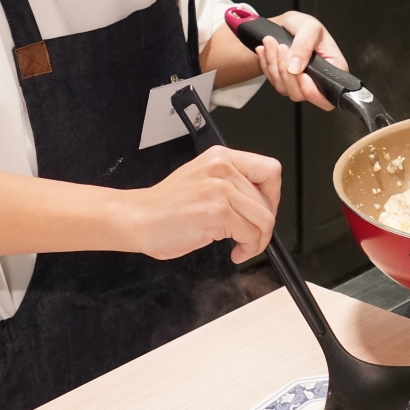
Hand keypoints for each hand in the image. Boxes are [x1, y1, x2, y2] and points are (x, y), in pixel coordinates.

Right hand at [125, 147, 280, 263]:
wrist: (137, 218)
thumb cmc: (165, 206)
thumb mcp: (202, 180)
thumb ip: (231, 183)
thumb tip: (261, 202)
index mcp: (221, 157)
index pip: (270, 170)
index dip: (273, 196)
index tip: (264, 211)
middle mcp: (223, 168)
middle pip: (268, 200)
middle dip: (265, 225)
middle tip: (251, 236)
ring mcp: (220, 190)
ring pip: (264, 219)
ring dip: (258, 241)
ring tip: (244, 246)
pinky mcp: (217, 213)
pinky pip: (250, 235)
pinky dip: (249, 249)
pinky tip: (235, 252)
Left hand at [255, 11, 347, 111]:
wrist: (285, 25)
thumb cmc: (303, 25)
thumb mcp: (309, 27)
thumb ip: (304, 46)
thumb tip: (296, 67)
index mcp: (333, 68)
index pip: (328, 96)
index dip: (312, 91)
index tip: (300, 74)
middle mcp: (317, 80)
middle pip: (300, 94)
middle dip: (285, 71)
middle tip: (282, 47)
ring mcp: (300, 84)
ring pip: (283, 88)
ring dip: (273, 64)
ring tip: (271, 43)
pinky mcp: (285, 83)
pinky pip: (272, 82)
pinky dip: (266, 64)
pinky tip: (266, 50)